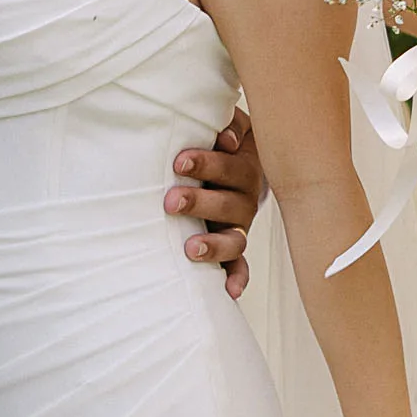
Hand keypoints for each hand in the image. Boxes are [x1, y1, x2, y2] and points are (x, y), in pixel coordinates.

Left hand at [166, 107, 261, 296]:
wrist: (239, 162)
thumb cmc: (222, 141)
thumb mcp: (230, 126)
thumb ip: (229, 124)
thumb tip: (226, 138)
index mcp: (243, 167)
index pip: (229, 166)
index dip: (208, 164)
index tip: (178, 162)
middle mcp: (245, 199)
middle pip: (229, 204)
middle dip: (200, 203)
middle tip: (171, 201)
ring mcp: (239, 226)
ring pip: (235, 239)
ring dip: (214, 245)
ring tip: (191, 248)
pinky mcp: (233, 247)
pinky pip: (239, 266)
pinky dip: (236, 278)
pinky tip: (229, 292)